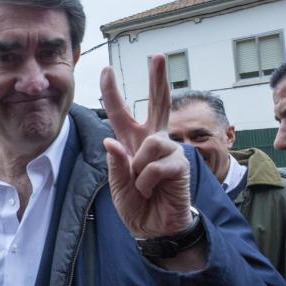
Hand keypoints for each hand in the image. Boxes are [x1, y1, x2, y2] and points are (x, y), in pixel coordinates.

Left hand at [100, 57, 191, 238]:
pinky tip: (154, 190)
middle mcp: (152, 141)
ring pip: (148, 144)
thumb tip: (111, 141)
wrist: (155, 229)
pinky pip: (154, 165)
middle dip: (158, 79)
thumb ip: (115, 165)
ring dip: (138, 170)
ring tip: (143, 187)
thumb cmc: (137, 206)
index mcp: (132, 143)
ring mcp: (169, 150)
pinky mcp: (180, 163)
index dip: (111, 92)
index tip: (106, 69)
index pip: (120, 113)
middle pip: (158, 103)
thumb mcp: (117, 187)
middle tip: (159, 56)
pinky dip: (147, 181)